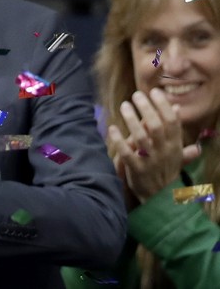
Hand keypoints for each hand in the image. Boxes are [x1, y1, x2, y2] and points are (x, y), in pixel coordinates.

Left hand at [108, 88, 200, 203]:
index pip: (172, 121)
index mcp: (174, 145)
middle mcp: (164, 151)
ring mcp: (150, 161)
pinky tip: (112, 128)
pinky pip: (127, 153)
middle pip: (156, 125)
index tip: (154, 91)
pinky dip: (119, 141)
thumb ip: (175, 130)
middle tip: (135, 95)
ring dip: (132, 120)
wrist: (160, 197)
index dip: (163, 105)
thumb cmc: (165, 168)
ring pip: (141, 137)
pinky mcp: (136, 169)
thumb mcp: (175, 150)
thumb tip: (177, 108)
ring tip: (124, 105)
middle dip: (146, 108)